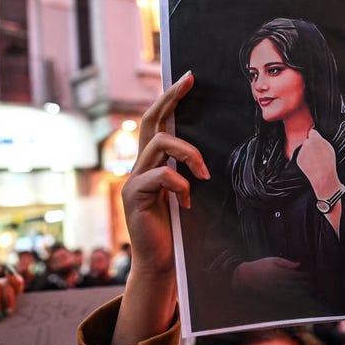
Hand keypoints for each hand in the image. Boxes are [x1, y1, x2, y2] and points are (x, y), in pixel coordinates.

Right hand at [111, 71, 209, 344]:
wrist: (162, 265)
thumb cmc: (179, 231)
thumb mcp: (188, 194)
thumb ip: (189, 172)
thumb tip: (211, 150)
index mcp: (153, 164)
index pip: (158, 123)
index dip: (170, 99)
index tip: (189, 79)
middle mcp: (138, 167)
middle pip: (150, 122)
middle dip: (169, 98)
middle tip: (189, 81)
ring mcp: (133, 181)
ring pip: (159, 146)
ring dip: (188, 154)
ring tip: (204, 174)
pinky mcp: (133, 198)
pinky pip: (160, 177)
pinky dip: (179, 185)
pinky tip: (187, 203)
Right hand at [233, 257, 308, 292]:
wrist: (244, 275)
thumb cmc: (259, 265)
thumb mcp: (272, 260)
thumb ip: (286, 263)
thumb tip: (298, 264)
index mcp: (279, 271)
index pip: (295, 275)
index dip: (304, 276)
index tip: (309, 277)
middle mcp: (278, 281)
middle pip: (295, 284)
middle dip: (304, 285)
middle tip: (312, 286)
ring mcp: (274, 289)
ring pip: (290, 292)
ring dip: (299, 292)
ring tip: (306, 293)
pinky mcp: (271, 295)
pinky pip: (283, 297)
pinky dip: (290, 297)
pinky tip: (295, 298)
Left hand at [296, 129, 341, 198]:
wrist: (322, 176)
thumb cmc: (328, 163)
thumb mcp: (329, 147)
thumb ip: (321, 139)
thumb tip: (316, 136)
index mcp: (315, 139)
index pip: (312, 132)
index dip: (314, 136)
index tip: (315, 139)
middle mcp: (306, 143)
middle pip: (307, 141)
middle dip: (310, 145)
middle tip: (317, 153)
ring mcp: (301, 151)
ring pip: (303, 149)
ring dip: (307, 152)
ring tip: (315, 160)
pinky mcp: (298, 158)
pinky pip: (301, 156)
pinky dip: (305, 159)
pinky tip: (311, 164)